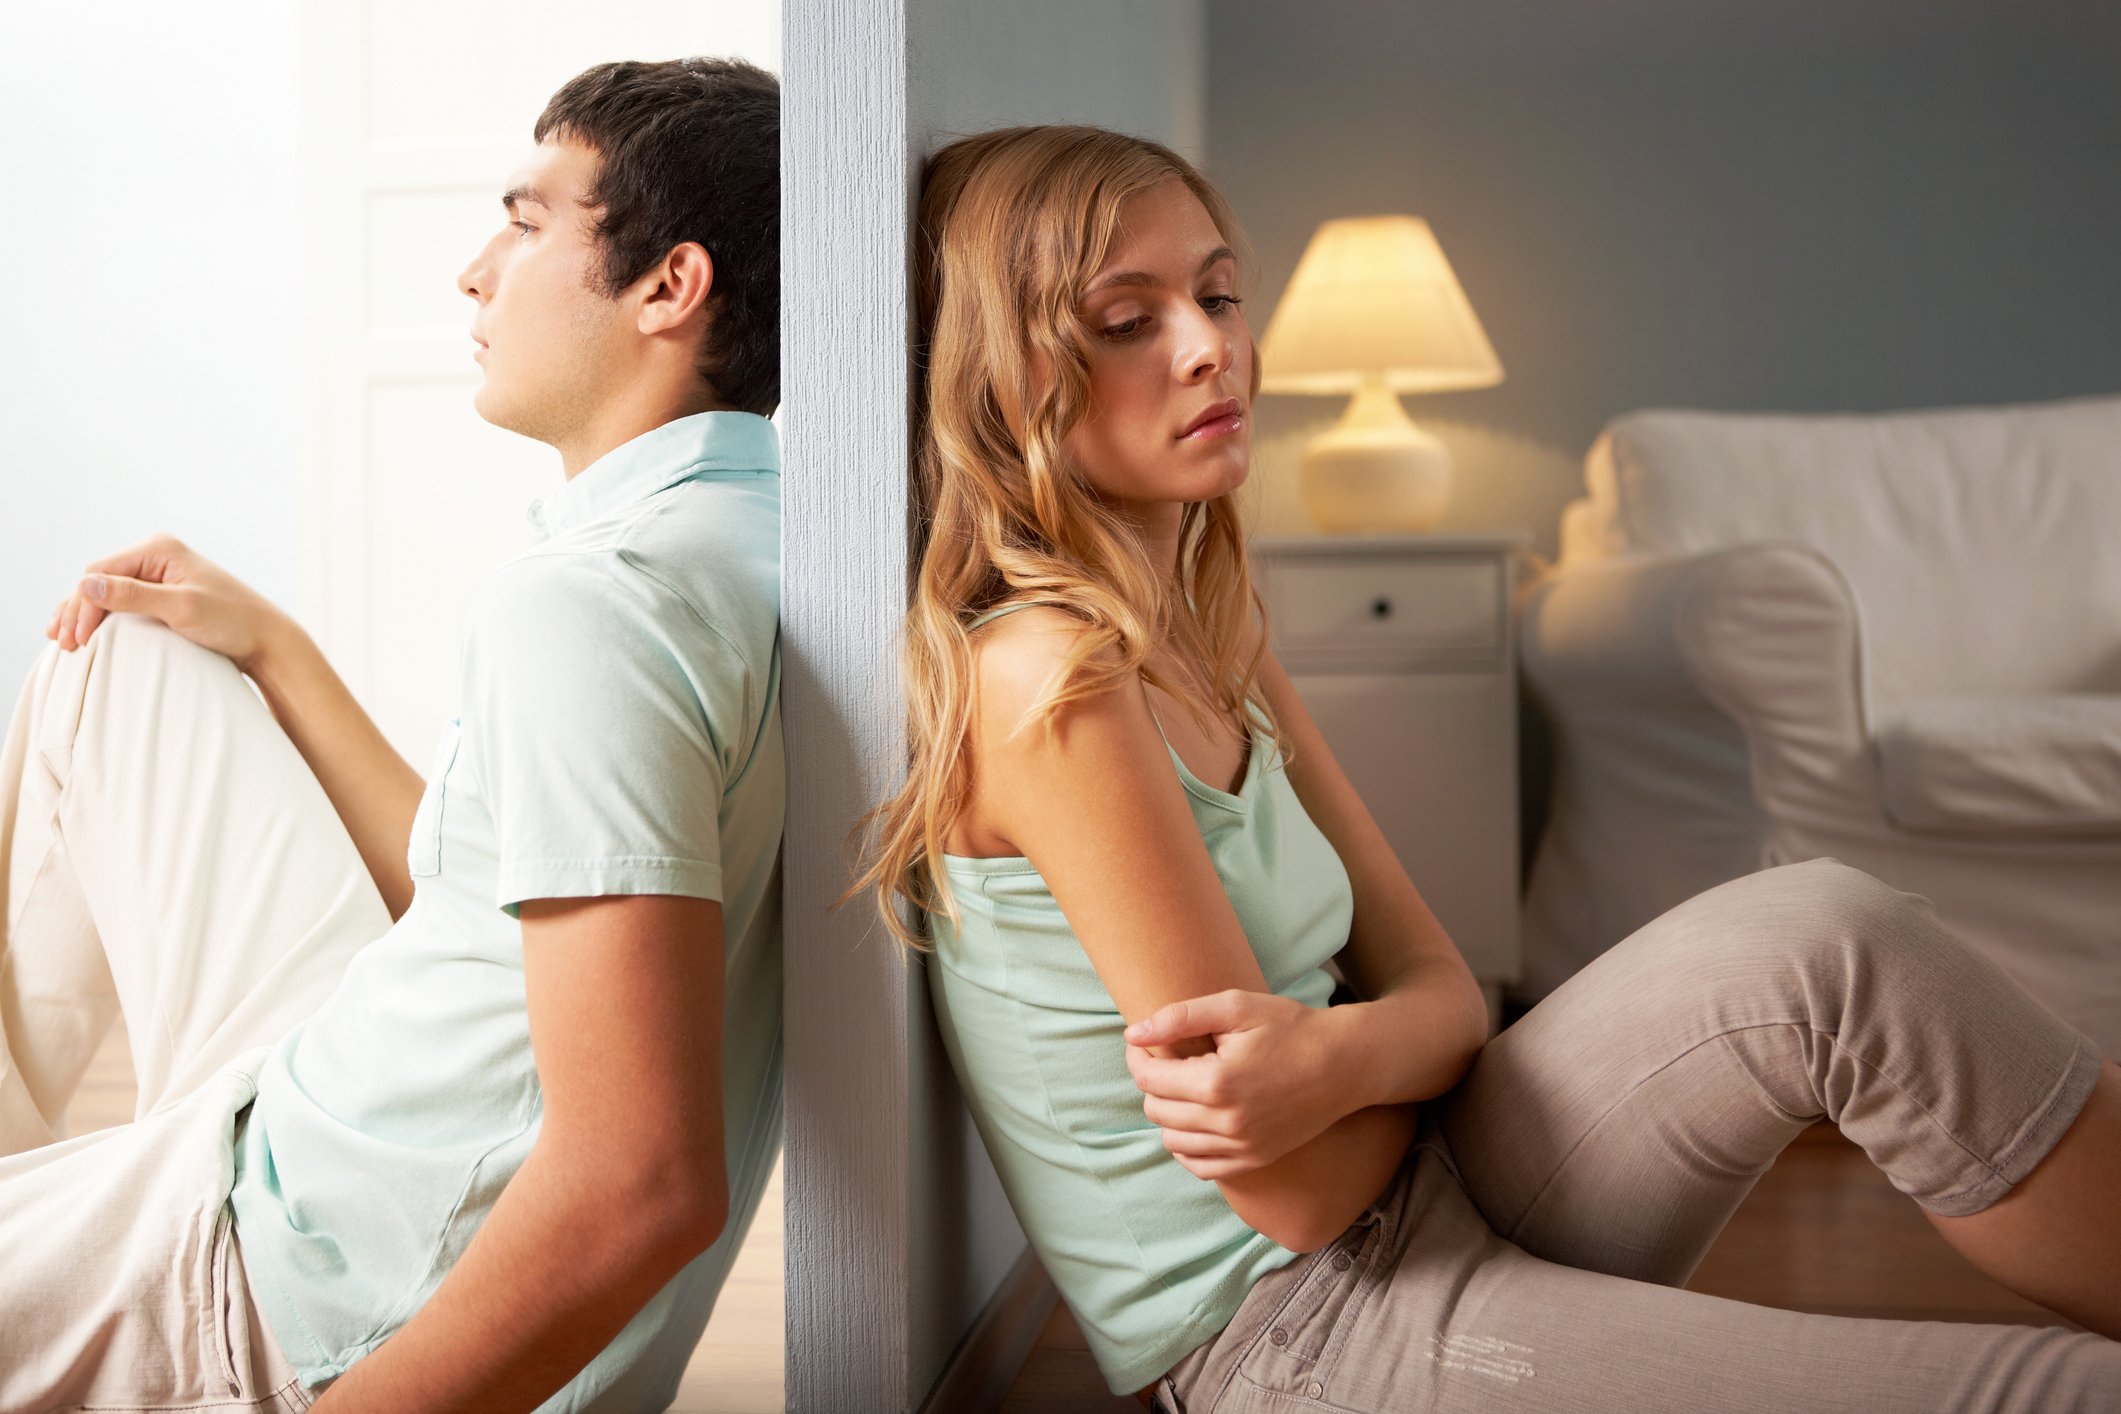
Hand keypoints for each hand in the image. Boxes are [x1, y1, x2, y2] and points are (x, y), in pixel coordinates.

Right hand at [48, 533, 291, 674]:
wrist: (265, 639)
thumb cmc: (232, 622)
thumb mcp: (182, 608)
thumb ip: (134, 596)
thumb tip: (85, 584)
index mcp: (159, 549)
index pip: (101, 573)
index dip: (82, 605)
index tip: (76, 639)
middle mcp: (156, 556)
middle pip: (99, 581)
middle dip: (77, 611)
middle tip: (63, 644)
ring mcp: (158, 575)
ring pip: (106, 592)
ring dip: (83, 614)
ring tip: (62, 640)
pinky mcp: (162, 594)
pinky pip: (121, 602)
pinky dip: (101, 616)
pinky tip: (84, 631)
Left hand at [1124, 990, 1350, 1179]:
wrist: (1345, 1064)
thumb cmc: (1290, 1027)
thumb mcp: (1235, 1006)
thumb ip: (1180, 1017)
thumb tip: (1133, 1034)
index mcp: (1216, 1082)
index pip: (1149, 1079)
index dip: (1137, 1057)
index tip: (1140, 1043)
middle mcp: (1226, 1122)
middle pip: (1156, 1110)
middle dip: (1152, 1083)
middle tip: (1165, 1060)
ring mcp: (1241, 1147)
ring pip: (1172, 1141)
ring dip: (1167, 1115)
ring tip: (1182, 1088)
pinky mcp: (1254, 1159)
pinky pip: (1200, 1166)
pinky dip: (1186, 1146)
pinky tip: (1194, 1120)